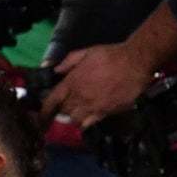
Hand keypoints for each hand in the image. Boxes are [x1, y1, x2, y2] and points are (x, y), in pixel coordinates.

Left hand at [42, 40, 156, 127]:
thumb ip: (68, 62)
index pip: (52, 100)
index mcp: (72, 82)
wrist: (135, 63)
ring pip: (74, 120)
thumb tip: (55, 70)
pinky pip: (90, 123)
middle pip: (63, 112)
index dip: (44, 110)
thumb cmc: (110, 55)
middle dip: (61, 111)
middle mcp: (80, 97)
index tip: (40, 117)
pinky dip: (84, 124)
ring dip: (72, 118)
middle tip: (63, 109)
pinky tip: (85, 121)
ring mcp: (93, 106)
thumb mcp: (86, 52)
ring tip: (75, 114)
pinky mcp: (106, 112)